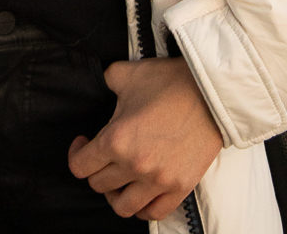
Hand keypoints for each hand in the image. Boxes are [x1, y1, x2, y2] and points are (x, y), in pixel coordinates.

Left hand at [68, 56, 222, 220]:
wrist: (210, 93)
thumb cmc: (168, 81)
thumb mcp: (125, 73)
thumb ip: (105, 80)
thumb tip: (99, 84)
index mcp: (116, 139)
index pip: (80, 166)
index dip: (76, 153)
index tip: (83, 143)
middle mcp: (135, 165)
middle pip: (99, 185)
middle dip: (96, 170)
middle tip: (103, 157)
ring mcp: (159, 181)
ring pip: (123, 206)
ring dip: (116, 193)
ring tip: (119, 178)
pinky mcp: (180, 188)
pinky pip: (154, 213)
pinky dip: (143, 206)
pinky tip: (141, 190)